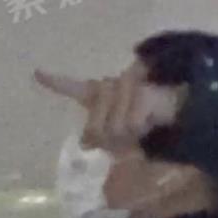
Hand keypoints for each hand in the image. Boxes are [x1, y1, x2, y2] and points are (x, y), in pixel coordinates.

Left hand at [35, 63, 186, 152]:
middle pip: (95, 128)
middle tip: (126, 139)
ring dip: (128, 136)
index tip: (36, 73)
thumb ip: (100, 137)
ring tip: (142, 127)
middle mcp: (109, 86)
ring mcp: (124, 86)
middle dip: (108, 140)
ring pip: (113, 129)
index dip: (57, 82)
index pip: (75, 88)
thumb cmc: (147, 125)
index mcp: (101, 95)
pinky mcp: (140, 92)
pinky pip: (130, 124)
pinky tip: (149, 123)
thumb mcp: (120, 137)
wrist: (181, 114)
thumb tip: (86, 143)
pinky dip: (139, 130)